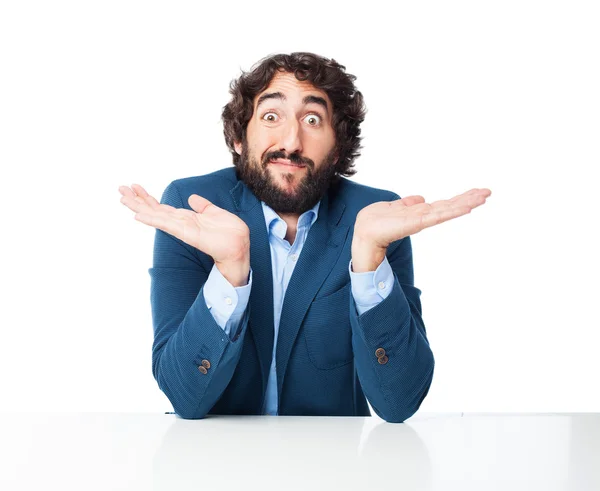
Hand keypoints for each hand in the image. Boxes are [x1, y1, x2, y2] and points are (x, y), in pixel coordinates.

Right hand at [118, 184, 249, 263]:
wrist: (239, 245)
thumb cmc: (229, 232)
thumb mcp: (215, 212)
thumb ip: (202, 206)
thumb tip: (192, 198)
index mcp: (186, 218)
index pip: (162, 207)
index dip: (148, 198)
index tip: (134, 187)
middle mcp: (180, 223)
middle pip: (154, 210)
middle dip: (137, 200)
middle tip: (120, 189)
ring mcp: (181, 228)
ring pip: (155, 216)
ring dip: (139, 207)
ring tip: (122, 198)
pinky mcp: (186, 233)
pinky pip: (166, 225)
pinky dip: (152, 219)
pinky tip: (138, 215)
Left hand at [354, 188, 491, 249]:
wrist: (364, 232)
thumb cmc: (374, 221)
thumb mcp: (393, 207)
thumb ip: (407, 203)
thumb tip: (420, 198)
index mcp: (419, 212)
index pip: (443, 204)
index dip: (459, 199)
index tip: (476, 192)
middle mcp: (423, 216)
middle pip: (450, 206)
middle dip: (469, 199)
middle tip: (488, 192)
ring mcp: (422, 220)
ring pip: (448, 210)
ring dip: (466, 203)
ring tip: (483, 197)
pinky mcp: (417, 222)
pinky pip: (439, 216)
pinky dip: (452, 212)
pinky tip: (466, 208)